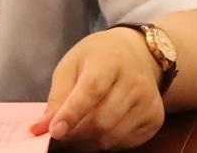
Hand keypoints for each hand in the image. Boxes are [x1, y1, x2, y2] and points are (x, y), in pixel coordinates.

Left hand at [29, 28, 164, 150]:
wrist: (136, 53)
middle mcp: (134, 81)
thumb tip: (41, 128)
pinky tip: (97, 131)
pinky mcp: (155, 118)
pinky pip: (125, 143)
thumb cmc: (97, 59)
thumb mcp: (71, 65)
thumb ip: (57, 96)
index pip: (91, 91)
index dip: (72, 113)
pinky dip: (105, 143)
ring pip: (112, 136)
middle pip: (102, 120)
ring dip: (87, 142)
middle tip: (59, 133)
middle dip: (75, 134)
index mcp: (110, 60)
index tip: (55, 131)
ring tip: (75, 133)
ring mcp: (148, 101)